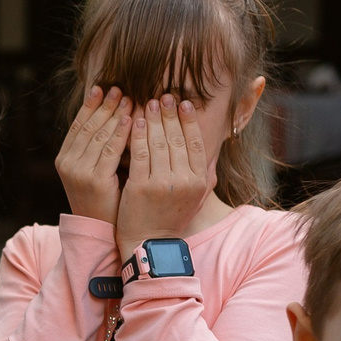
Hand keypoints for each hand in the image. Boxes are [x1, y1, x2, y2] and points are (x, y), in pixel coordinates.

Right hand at [55, 86, 132, 223]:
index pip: (77, 125)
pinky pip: (110, 150)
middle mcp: (67, 164)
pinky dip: (120, 133)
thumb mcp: (93, 169)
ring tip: (129, 99)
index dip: (90, 105)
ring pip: (98, 135)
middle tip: (119, 88)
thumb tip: (110, 115)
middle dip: (104, 106)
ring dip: (114, 114)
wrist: (100, 230)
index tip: (102, 88)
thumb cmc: (102, 198)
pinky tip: (131, 120)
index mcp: (64, 159)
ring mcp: (79, 172)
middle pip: (88, 126)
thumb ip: (97, 147)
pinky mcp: (95, 181)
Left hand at [113, 93, 213, 258]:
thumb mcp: (193, 197)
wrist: (148, 244)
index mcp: (199, 181)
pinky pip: (139, 153)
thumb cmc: (168, 217)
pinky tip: (133, 121)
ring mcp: (162, 184)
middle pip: (177, 138)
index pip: (195, 142)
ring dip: (153, 119)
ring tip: (148, 103)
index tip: (183, 103)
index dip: (189, 120)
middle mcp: (185, 181)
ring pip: (158, 143)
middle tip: (163, 96)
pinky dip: (137, 134)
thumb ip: (198, 173)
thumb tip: (206, 149)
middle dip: (170, 114)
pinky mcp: (141, 187)